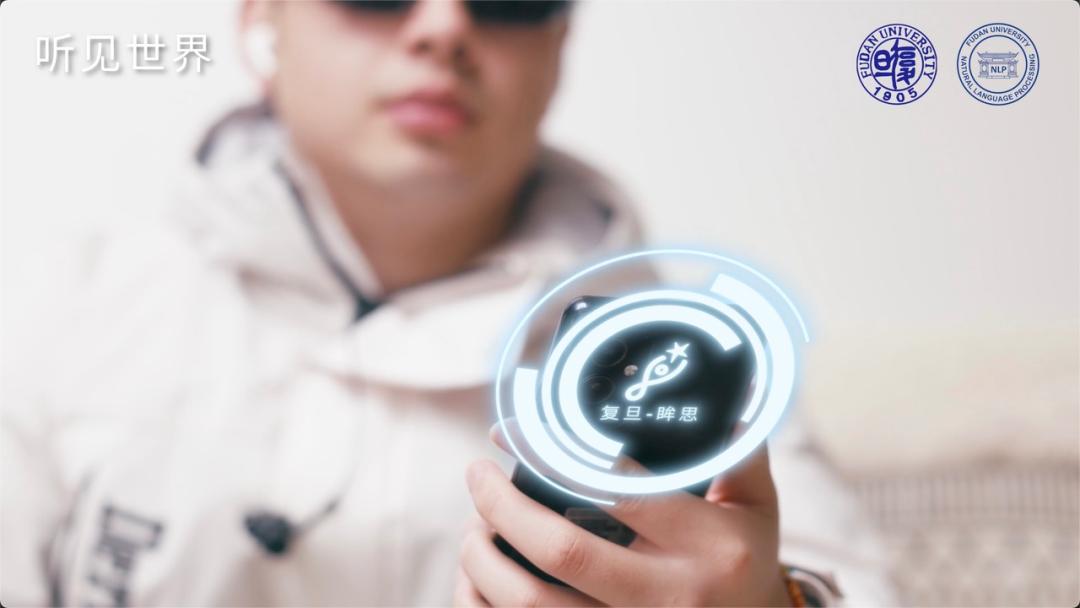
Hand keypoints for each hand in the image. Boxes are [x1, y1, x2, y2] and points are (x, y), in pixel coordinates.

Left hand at [455, 429, 790, 606]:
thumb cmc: (743, 561)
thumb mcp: (753, 505)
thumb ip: (737, 449)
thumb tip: (735, 386)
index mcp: (707, 547)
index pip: (620, 491)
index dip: (553, 455)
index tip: (508, 429)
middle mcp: (668, 596)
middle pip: (564, 552)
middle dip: (503, 508)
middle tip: (477, 474)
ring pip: (533, 606)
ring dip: (485, 564)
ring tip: (474, 531)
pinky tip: (477, 584)